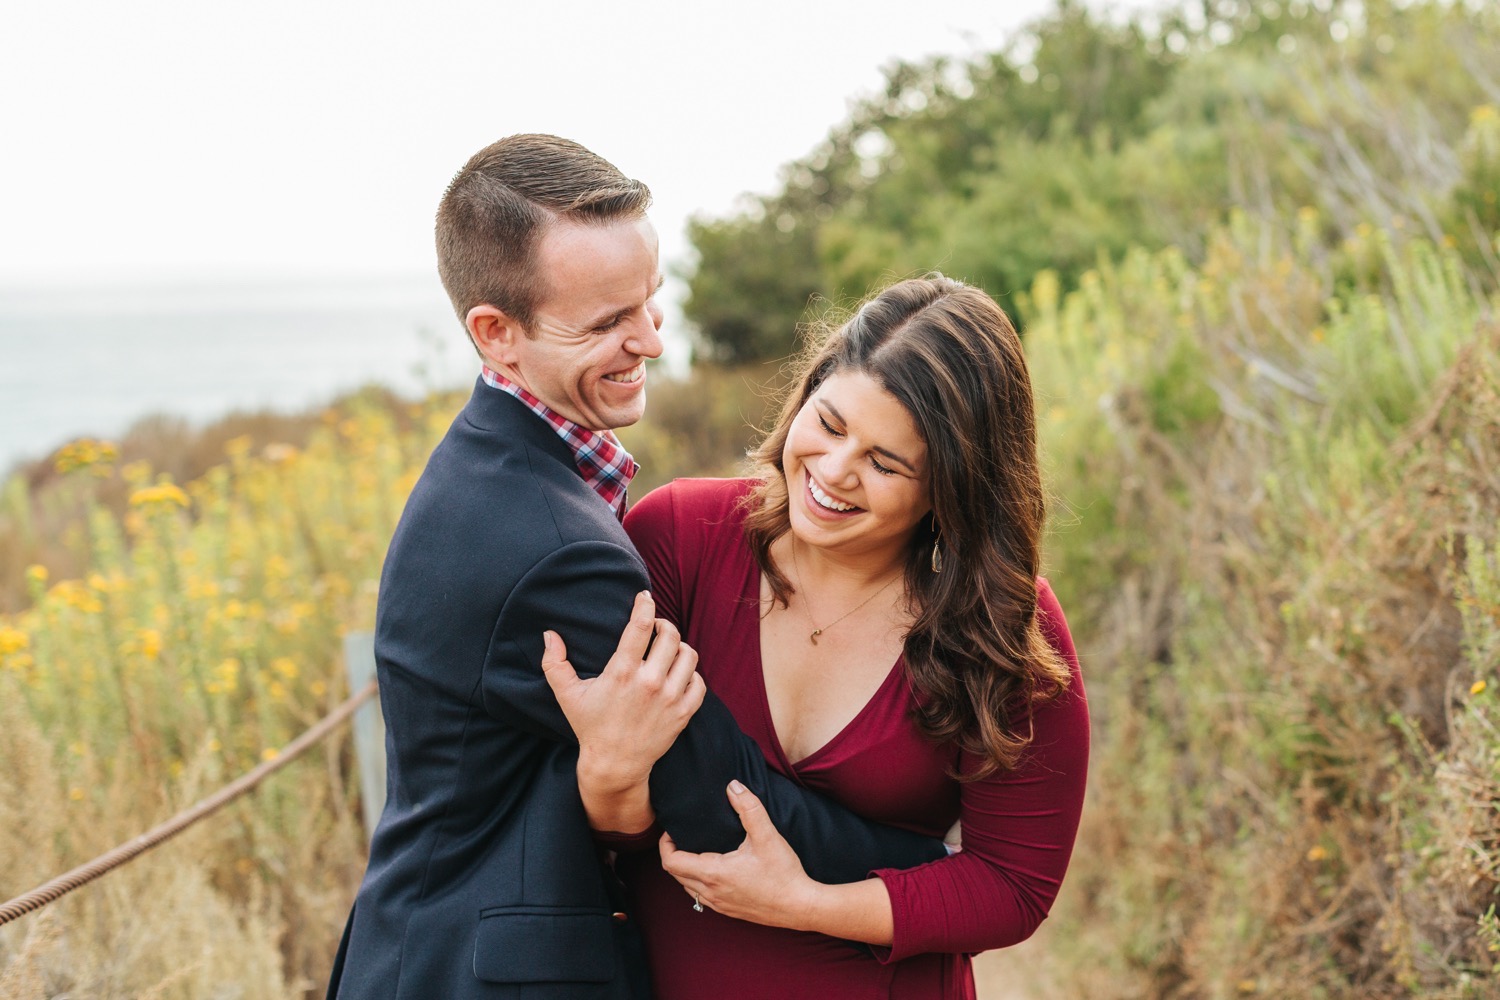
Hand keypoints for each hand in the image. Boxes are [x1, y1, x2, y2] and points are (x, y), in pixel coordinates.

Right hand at [542, 590, 705, 789]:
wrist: (615, 765)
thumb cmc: (590, 726)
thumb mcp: (567, 696)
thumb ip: (554, 663)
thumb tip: (549, 634)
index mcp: (622, 673)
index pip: (641, 626)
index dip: (645, 605)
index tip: (644, 596)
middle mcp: (650, 683)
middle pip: (670, 635)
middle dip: (663, 625)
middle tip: (655, 627)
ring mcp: (670, 699)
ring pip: (688, 655)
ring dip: (679, 647)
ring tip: (668, 649)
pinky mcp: (683, 714)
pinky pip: (699, 682)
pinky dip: (691, 673)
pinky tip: (678, 673)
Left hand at [659, 780, 818, 928]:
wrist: (799, 906)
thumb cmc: (783, 872)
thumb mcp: (767, 835)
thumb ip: (748, 807)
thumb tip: (732, 785)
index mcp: (714, 873)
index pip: (671, 862)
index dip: (666, 844)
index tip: (673, 830)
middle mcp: (711, 892)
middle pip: (675, 875)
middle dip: (673, 854)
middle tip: (682, 836)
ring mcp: (719, 905)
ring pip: (688, 888)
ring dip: (685, 870)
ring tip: (696, 850)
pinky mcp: (729, 911)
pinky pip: (702, 897)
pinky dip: (698, 883)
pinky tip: (714, 871)